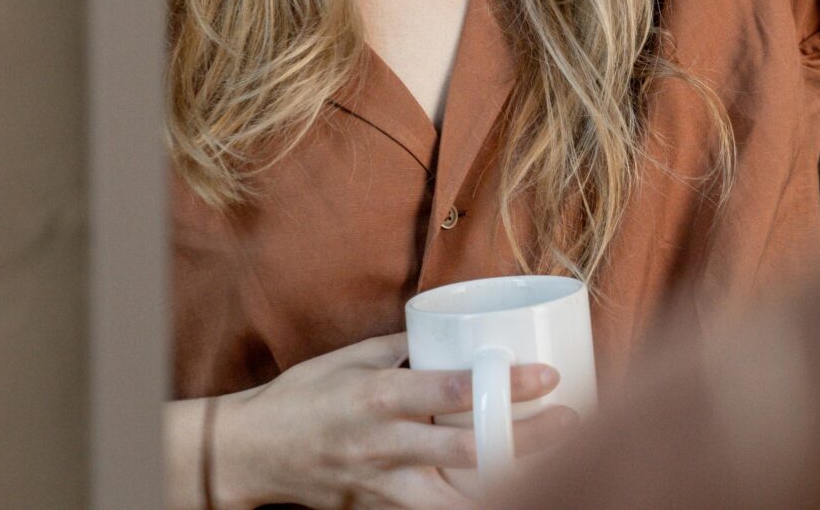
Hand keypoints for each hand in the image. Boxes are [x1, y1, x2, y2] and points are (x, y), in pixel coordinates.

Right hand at [211, 331, 580, 509]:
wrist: (249, 454)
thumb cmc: (300, 397)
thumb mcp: (349, 357)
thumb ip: (403, 346)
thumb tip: (454, 328)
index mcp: (377, 398)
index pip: (451, 393)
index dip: (505, 386)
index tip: (548, 376)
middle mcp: (383, 446)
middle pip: (469, 452)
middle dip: (527, 441)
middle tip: (570, 420)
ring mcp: (381, 486)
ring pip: (457, 500)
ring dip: (509, 485)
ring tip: (554, 467)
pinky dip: (471, 506)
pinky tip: (508, 493)